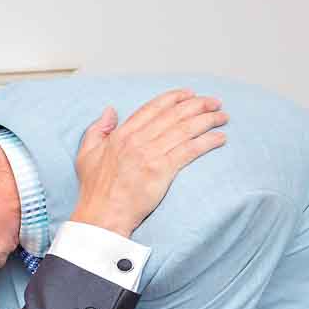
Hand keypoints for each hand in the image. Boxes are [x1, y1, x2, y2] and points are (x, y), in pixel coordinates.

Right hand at [68, 89, 226, 236]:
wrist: (102, 214)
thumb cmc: (95, 189)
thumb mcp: (86, 154)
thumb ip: (97, 129)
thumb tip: (110, 111)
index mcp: (121, 134)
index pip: (152, 108)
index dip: (173, 98)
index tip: (189, 94)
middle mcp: (136, 140)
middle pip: (173, 115)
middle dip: (198, 105)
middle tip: (214, 102)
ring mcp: (150, 154)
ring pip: (185, 129)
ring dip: (207, 120)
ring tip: (222, 116)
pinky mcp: (162, 170)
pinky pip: (190, 150)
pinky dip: (207, 142)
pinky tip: (220, 138)